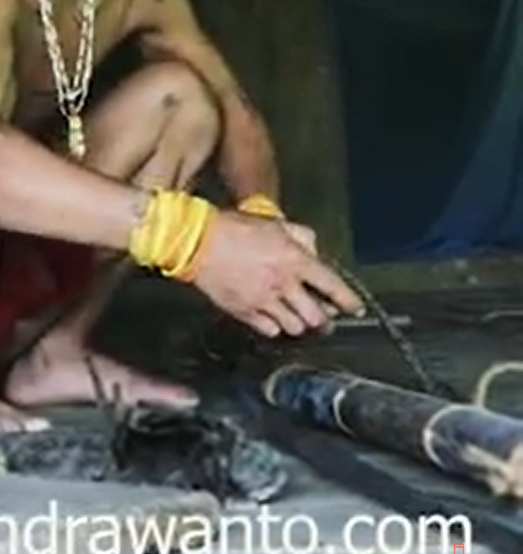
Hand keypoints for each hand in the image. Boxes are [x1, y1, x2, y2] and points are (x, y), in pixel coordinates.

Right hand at [189, 212, 364, 337]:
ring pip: (295, 328)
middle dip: (324, 320)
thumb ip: (302, 236)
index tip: (355, 309)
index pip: (333, 287)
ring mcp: (264, 301)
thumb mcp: (275, 223)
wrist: (197, 241)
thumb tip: (313, 251)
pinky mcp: (244, 312)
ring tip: (295, 317)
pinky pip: (269, 330)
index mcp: (296, 261)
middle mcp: (284, 285)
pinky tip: (271, 317)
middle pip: (317, 317)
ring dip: (299, 324)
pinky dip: (274, 327)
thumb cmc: (235, 228)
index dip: (349, 301)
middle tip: (322, 318)